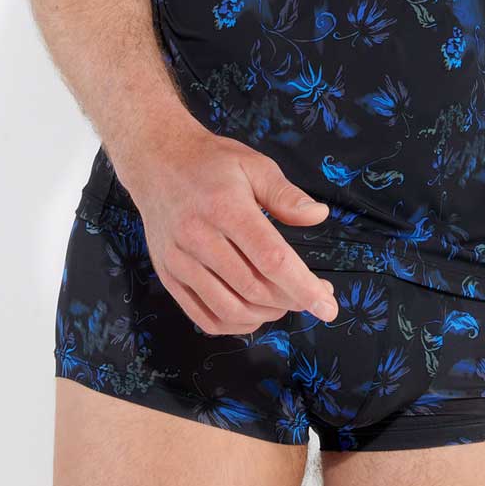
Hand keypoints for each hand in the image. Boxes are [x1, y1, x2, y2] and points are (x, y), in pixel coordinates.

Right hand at [117, 127, 340, 335]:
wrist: (156, 161)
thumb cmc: (211, 162)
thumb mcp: (254, 164)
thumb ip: (285, 194)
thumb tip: (319, 216)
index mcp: (226, 208)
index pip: (271, 259)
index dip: (302, 287)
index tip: (328, 306)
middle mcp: (199, 238)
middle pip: (253, 288)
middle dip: (291, 300)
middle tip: (315, 297)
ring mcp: (180, 261)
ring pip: (229, 308)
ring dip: (265, 315)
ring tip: (285, 302)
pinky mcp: (168, 275)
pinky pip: (203, 316)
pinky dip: (234, 324)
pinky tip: (253, 312)